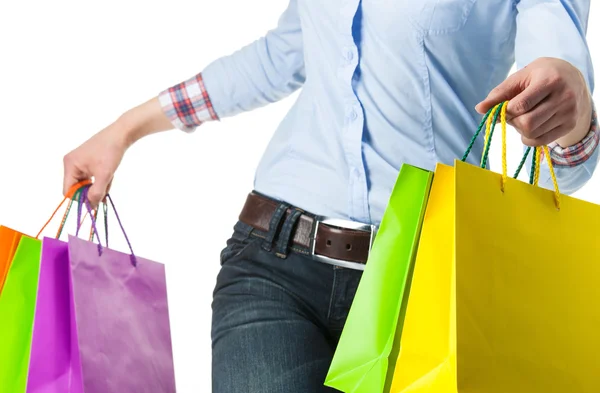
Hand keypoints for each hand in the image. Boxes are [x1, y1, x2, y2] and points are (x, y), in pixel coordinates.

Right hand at [62, 97, 174, 206]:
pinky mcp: (88, 163)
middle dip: (92, 191)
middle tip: (106, 189)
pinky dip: (102, 180)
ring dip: (100, 186)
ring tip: (110, 177)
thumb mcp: (104, 175)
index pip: (68, 190)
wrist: (121, 134)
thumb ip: (97, 192)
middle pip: (78, 188)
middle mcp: (71, 164)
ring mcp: (79, 163)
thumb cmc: (110, 152)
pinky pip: (92, 179)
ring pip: (87, 184)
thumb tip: (90, 207)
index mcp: (70, 165)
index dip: (79, 198)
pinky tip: (110, 175)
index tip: (94, 201)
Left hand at [476, 57, 591, 147]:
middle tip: (514, 113)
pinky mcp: (570, 125)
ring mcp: (569, 113)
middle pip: (527, 123)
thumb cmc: (540, 76)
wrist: (573, 79)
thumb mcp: (520, 77)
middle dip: (513, 121)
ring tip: (524, 116)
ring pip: (533, 134)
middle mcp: (564, 97)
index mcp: (550, 80)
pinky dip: (528, 138)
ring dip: (520, 129)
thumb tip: (479, 109)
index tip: (503, 107)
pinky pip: (541, 142)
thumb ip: (499, 93)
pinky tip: (529, 126)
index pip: (521, 105)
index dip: (506, 111)